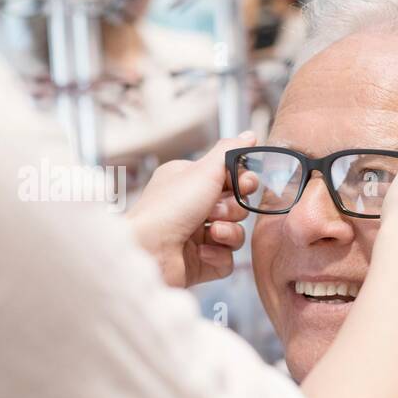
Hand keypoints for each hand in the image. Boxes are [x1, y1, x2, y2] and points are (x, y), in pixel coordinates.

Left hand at [127, 133, 258, 287]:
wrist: (149, 250)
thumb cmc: (169, 208)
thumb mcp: (203, 170)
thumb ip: (229, 151)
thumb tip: (248, 135)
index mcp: (188, 182)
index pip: (229, 179)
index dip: (242, 182)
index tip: (244, 183)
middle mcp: (191, 208)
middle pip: (236, 206)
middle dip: (232, 209)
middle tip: (215, 210)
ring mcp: (195, 237)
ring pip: (234, 233)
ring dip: (228, 232)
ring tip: (211, 232)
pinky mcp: (199, 263)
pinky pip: (226, 259)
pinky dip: (219, 256)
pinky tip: (202, 253)